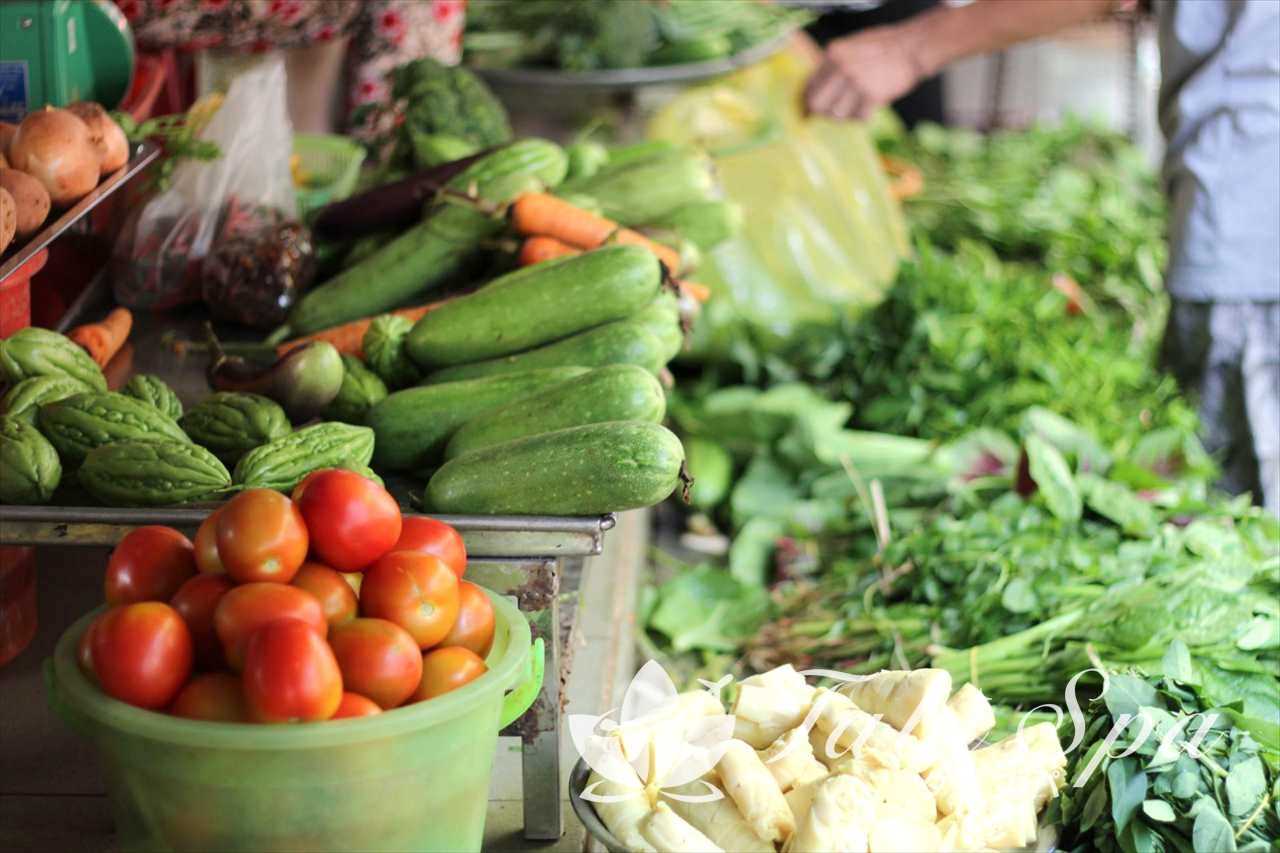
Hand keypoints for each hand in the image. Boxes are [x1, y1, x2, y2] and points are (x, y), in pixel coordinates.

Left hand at [805, 26, 926, 119]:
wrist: (912, 47)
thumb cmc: (882, 48)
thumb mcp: (850, 47)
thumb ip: (832, 66)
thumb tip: (814, 94)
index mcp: (833, 54)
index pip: (809, 86)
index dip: (809, 101)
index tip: (812, 111)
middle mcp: (842, 67)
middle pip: (818, 105)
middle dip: (822, 113)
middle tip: (831, 113)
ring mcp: (857, 82)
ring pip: (837, 115)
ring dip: (846, 116)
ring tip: (856, 107)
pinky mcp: (873, 95)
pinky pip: (859, 118)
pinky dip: (864, 117)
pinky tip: (869, 108)